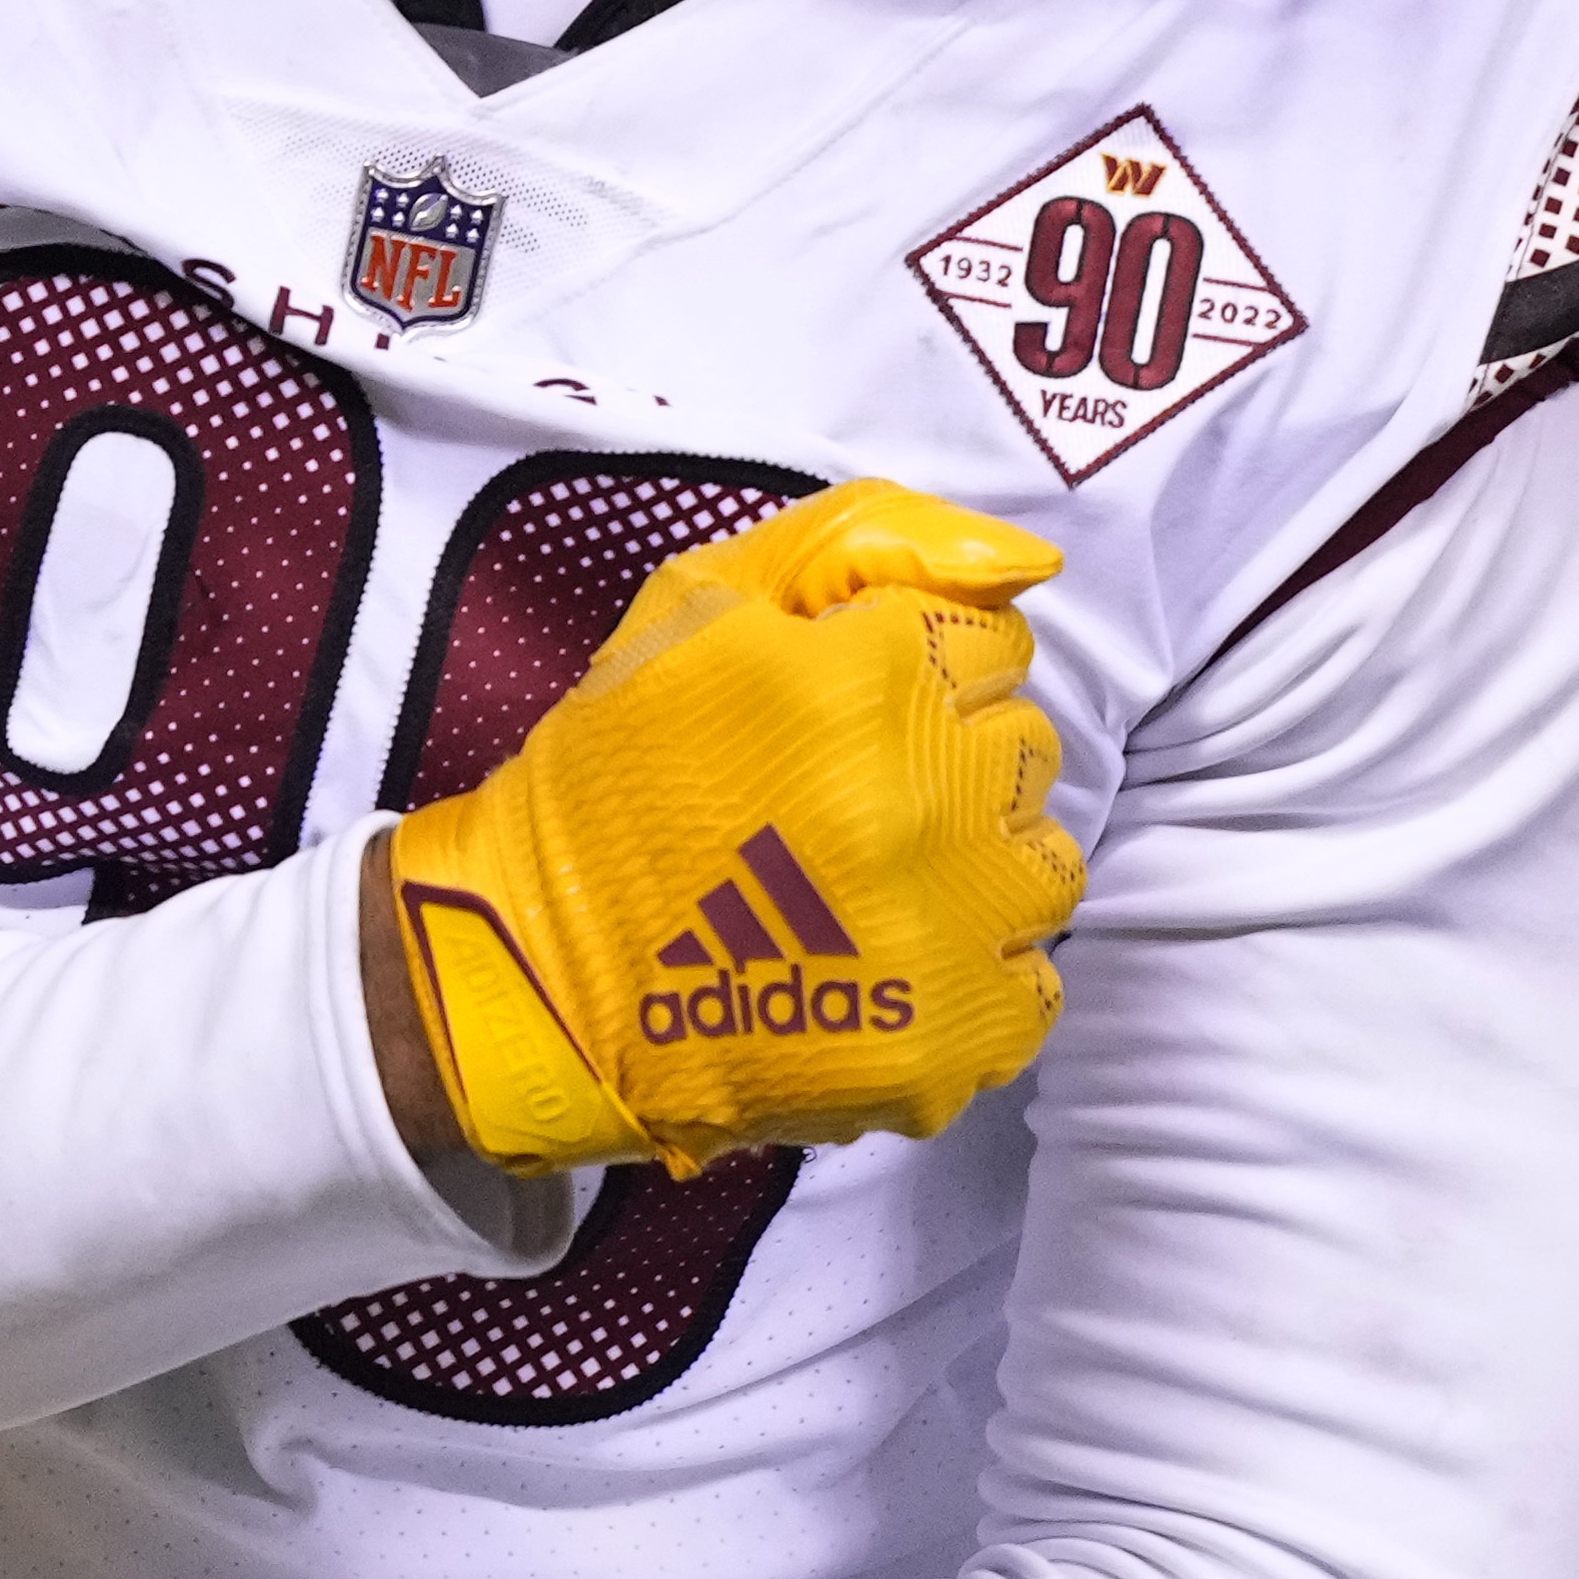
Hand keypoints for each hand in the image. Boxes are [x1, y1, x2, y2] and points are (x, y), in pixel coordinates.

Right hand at [374, 479, 1079, 1177]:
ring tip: (878, 892)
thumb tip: (1027, 565)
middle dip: (952, 766)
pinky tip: (889, 972)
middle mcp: (925, 795)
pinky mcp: (944, 1036)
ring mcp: (944, 926)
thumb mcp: (698, 602)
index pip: (996, 648)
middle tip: (852, 806)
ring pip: (1043, 870)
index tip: (856, 718)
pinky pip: (1028, 992)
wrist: (535, 973)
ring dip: (979, 873)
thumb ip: (863, 541)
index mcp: (870, 677)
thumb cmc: (609, 778)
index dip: (923, 675)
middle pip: (1024, 753)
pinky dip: (975, 983)